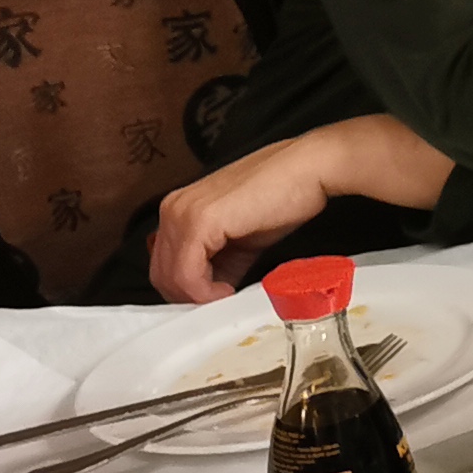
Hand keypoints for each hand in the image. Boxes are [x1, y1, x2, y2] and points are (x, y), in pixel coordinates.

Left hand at [150, 114, 451, 302]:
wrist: (310, 169)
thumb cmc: (285, 195)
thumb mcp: (243, 237)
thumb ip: (220, 262)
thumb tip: (212, 291)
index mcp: (180, 208)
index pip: (166, 264)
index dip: (190, 291)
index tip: (216, 301)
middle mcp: (172, 208)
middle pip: (162, 274)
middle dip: (192, 297)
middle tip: (222, 303)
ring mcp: (182, 213)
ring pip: (170, 277)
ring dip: (199, 297)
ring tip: (228, 296)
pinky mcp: (199, 222)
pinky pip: (187, 274)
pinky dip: (204, 292)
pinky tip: (228, 291)